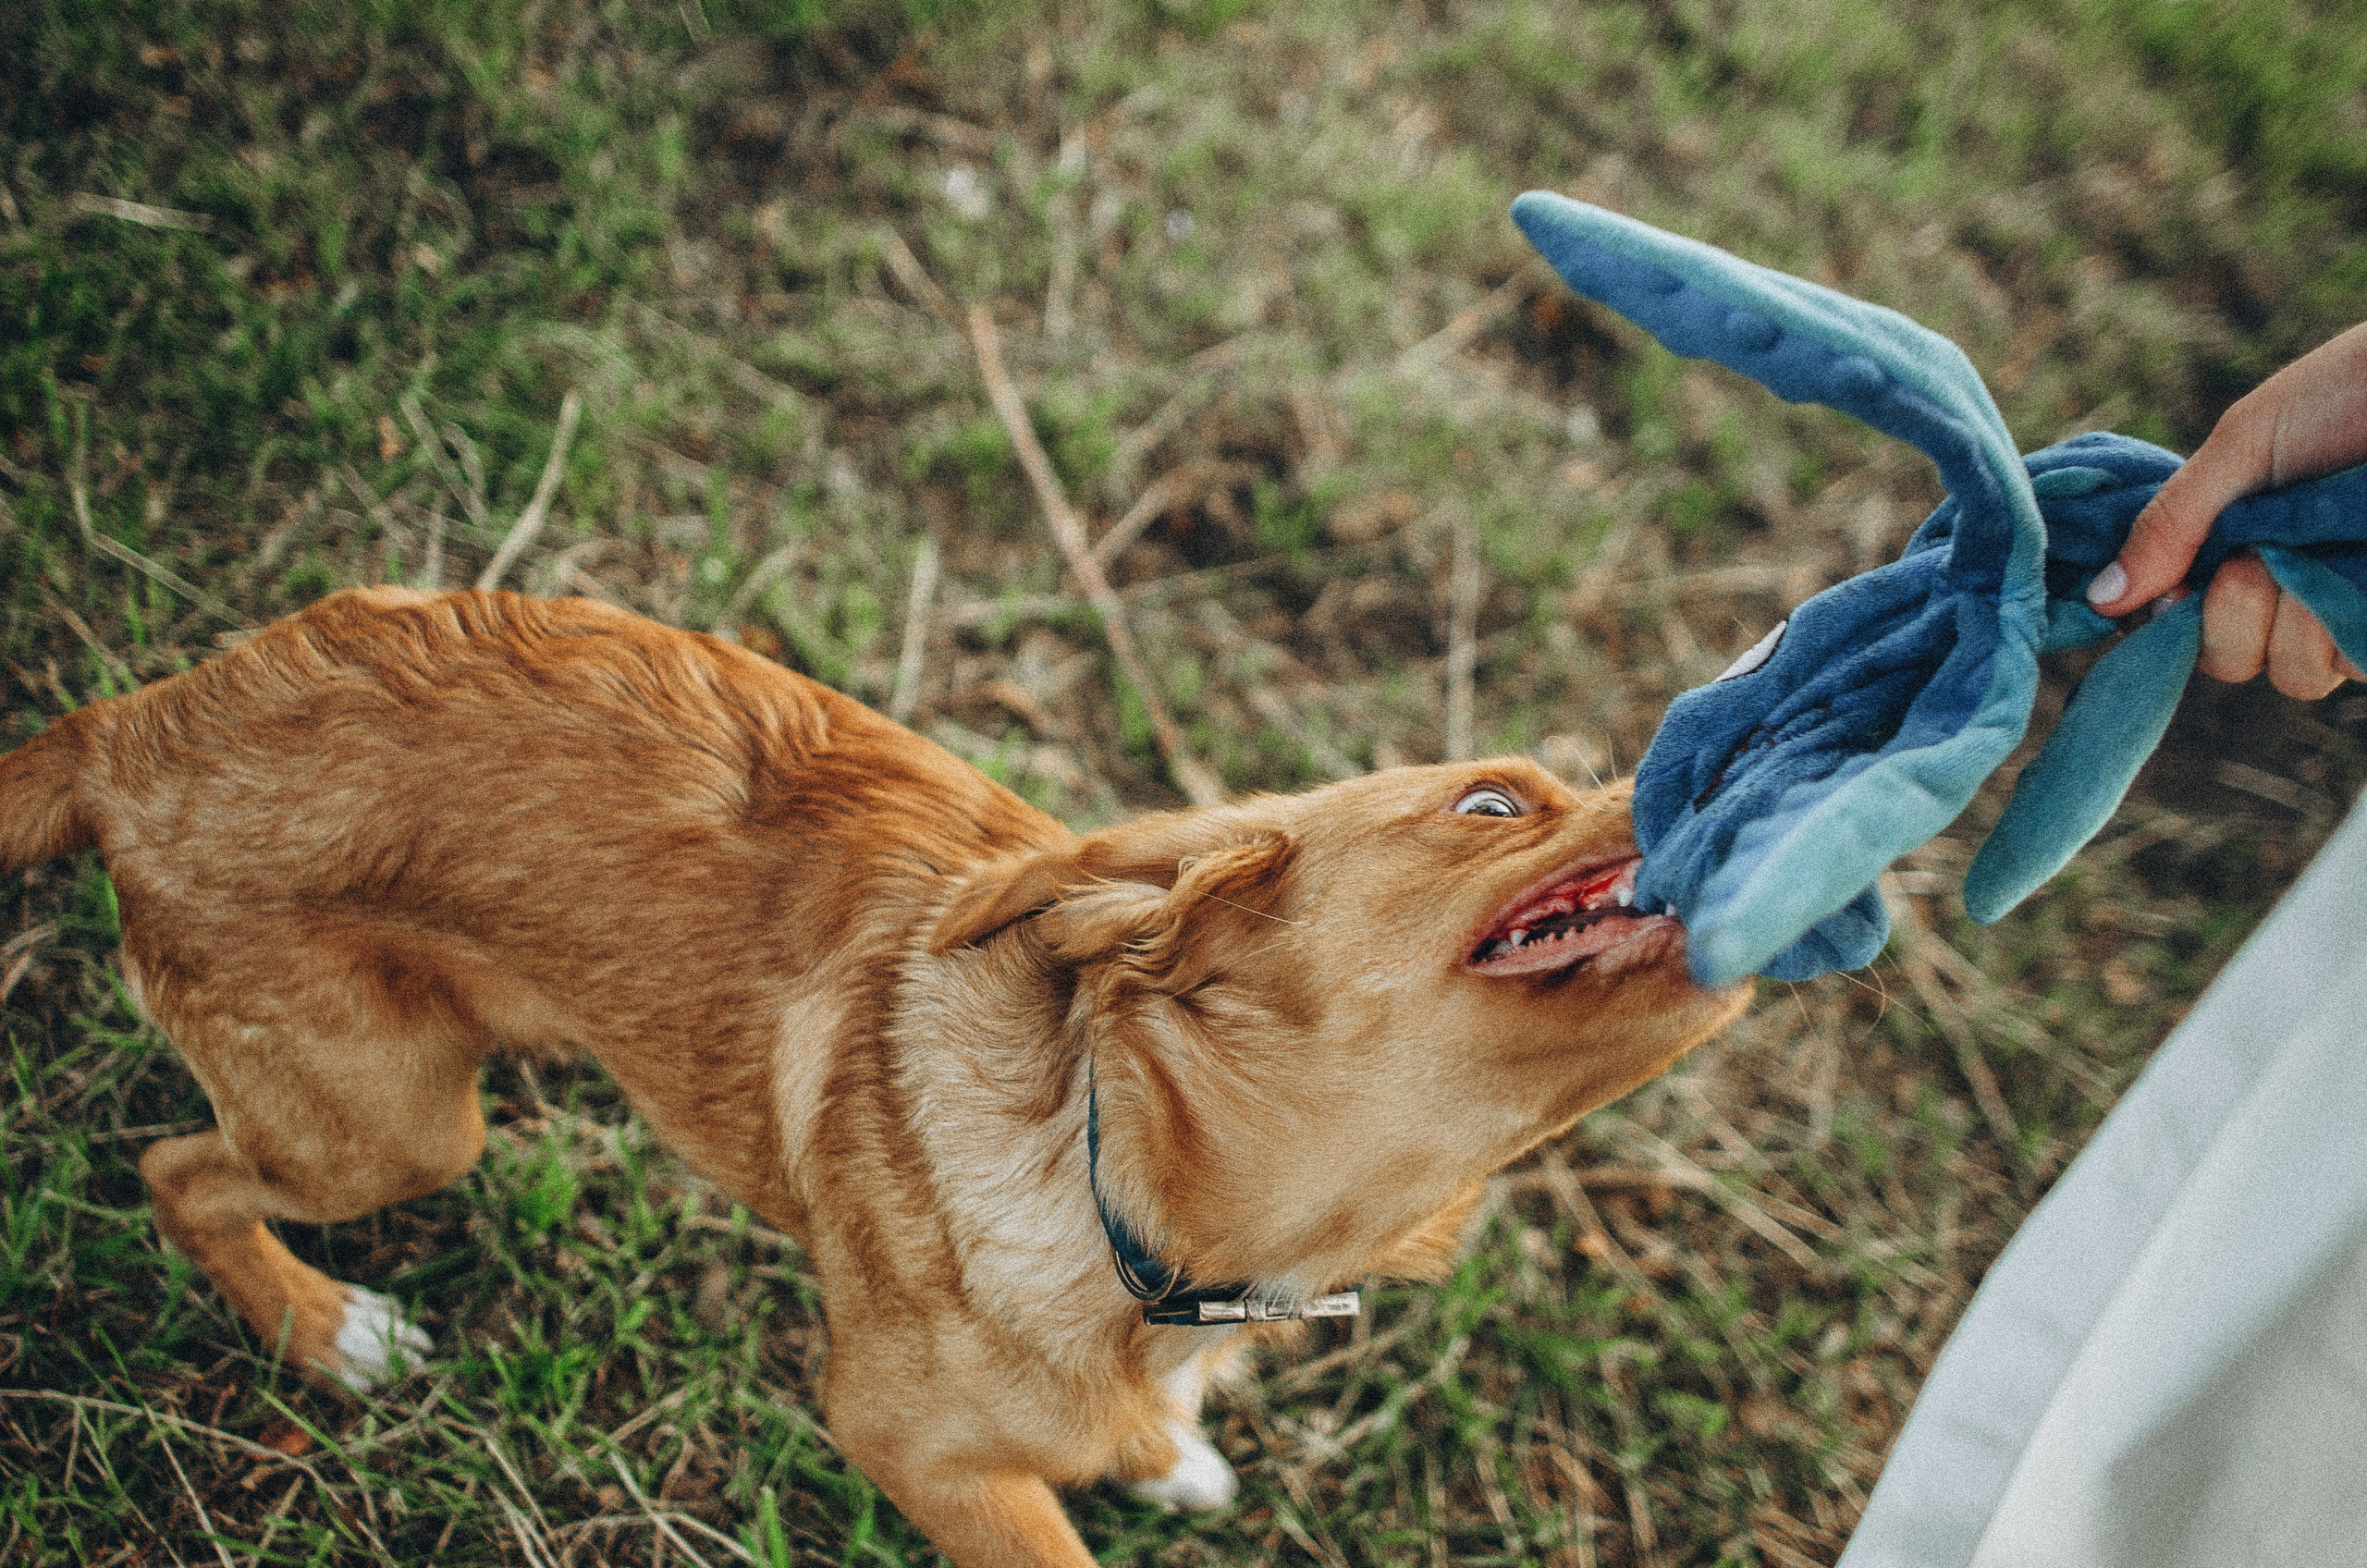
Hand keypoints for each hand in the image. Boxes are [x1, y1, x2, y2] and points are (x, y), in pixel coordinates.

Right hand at [2087, 321, 2366, 698]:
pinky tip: (2361, 568)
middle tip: (2258, 562)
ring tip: (2324, 556)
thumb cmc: (2347, 394)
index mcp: (2239, 547)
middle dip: (2234, 619)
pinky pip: (2356, 659)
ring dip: (2299, 622)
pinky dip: (2348, 622)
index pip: (2182, 627)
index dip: (2175, 619)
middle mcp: (2291, 588)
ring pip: (2297, 674)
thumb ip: (2173, 523)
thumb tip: (2102, 600)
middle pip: (2232, 663)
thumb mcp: (2243, 447)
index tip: (2181, 585)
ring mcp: (2347, 607)